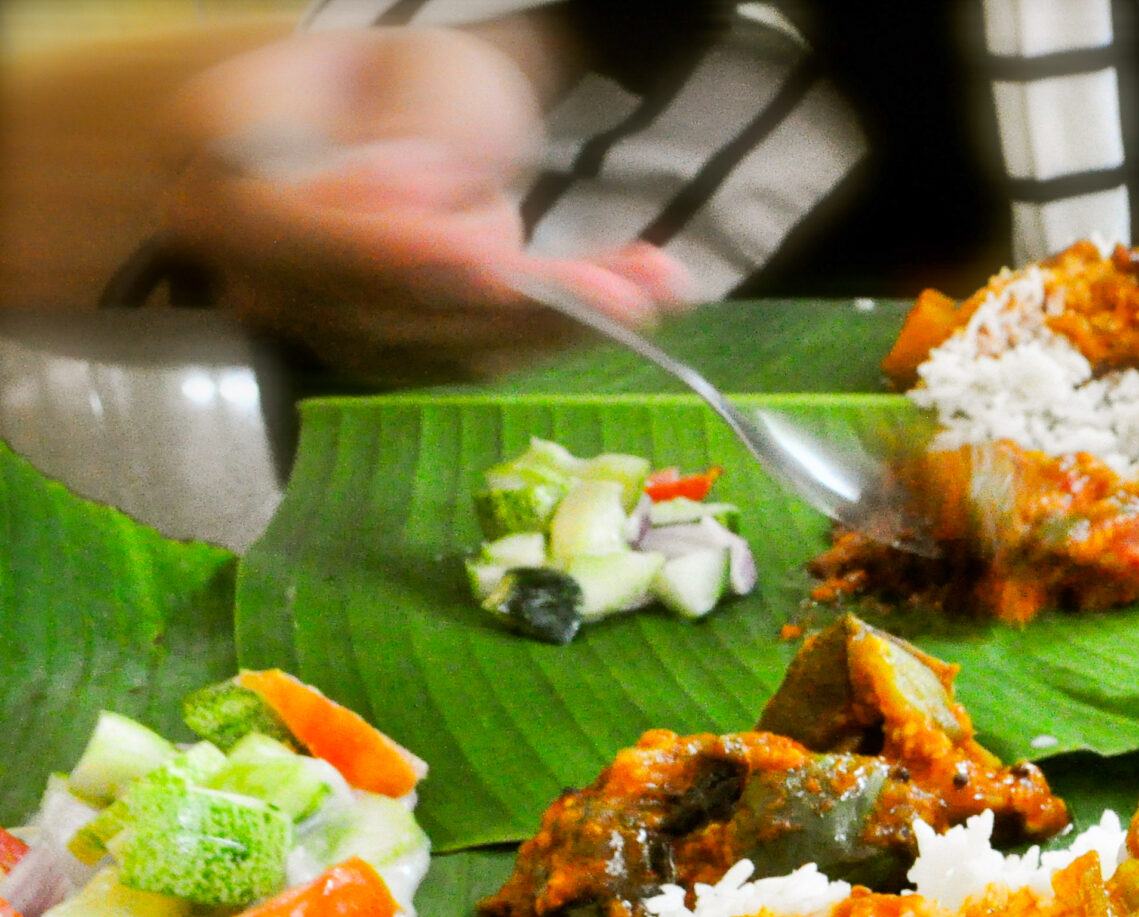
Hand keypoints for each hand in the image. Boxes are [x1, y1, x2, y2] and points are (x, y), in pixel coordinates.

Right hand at [161, 26, 693, 384]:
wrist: (413, 123)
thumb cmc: (410, 83)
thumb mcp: (431, 76)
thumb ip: (421, 135)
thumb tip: (410, 208)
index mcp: (220, 153)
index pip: (278, 226)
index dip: (385, 253)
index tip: (490, 263)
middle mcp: (248, 258)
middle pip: (371, 303)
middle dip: (508, 301)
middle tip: (628, 289)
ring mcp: (315, 321)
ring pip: (436, 343)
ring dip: (557, 321)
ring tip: (658, 284)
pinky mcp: (387, 358)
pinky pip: (476, 359)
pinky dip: (562, 334)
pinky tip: (646, 298)